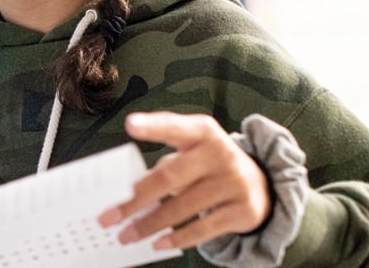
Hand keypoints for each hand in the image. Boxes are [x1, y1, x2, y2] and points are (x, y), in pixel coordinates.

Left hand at [96, 112, 270, 250]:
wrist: (260, 184)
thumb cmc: (210, 165)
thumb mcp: (193, 152)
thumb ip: (164, 164)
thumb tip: (128, 194)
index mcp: (203, 131)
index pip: (175, 126)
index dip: (153, 126)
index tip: (131, 125)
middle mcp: (220, 152)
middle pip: (170, 176)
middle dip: (135, 199)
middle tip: (109, 217)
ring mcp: (234, 181)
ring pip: (182, 207)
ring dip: (149, 225)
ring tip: (127, 235)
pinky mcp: (243, 210)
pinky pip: (203, 228)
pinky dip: (177, 238)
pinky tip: (158, 243)